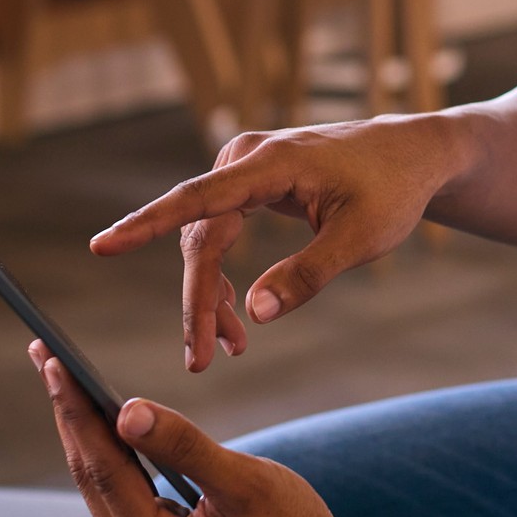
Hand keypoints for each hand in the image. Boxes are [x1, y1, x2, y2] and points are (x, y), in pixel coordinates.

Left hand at [31, 341, 360, 516]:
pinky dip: (110, 452)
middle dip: (69, 412)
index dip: (76, 411)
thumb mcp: (245, 482)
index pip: (103, 470)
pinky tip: (100, 419)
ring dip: (84, 429)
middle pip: (92, 476)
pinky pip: (121, 493)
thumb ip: (184, 447)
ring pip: (102, 485)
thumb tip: (127, 410)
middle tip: (45, 354)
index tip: (54, 361)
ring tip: (63, 377)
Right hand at [91, 117, 466, 370]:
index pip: (199, 200)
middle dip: (199, 302)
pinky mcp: (250, 180)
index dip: (148, 224)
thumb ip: (309, 276)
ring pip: (206, 239)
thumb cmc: (392, 192)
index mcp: (272, 164)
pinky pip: (220, 232)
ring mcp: (245, 167)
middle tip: (203, 361)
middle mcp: (247, 157)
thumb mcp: (361, 240)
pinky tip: (234, 319)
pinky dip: (223, 276)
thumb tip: (254, 313)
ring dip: (210, 295)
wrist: (413, 156)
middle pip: (202, 237)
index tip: (103, 246)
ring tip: (226, 351)